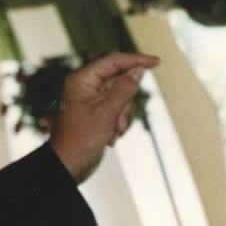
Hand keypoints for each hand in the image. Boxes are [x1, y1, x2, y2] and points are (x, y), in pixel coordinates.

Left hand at [48, 52, 158, 182]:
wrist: (69, 165)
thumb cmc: (81, 139)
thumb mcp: (107, 112)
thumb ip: (124, 89)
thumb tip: (139, 70)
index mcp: (82, 80)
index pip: (113, 61)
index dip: (135, 60)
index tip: (156, 62)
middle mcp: (86, 85)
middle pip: (119, 80)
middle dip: (126, 101)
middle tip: (120, 120)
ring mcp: (91, 99)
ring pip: (121, 96)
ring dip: (123, 115)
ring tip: (114, 131)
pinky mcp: (96, 111)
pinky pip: (117, 108)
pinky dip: (119, 121)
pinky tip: (111, 136)